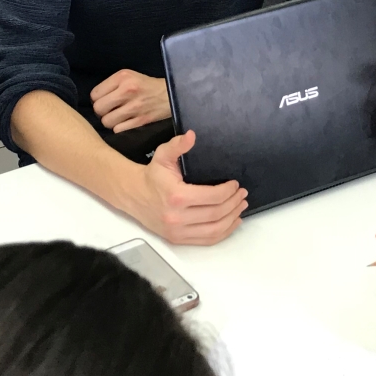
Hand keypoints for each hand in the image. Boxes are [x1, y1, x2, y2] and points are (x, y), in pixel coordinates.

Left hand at [91, 70, 170, 132]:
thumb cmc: (147, 86)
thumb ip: (112, 85)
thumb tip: (95, 100)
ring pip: (107, 121)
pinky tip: (126, 123)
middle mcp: (127, 91)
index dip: (98, 100)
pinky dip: (120, 128)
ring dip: (111, 121)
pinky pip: (118, 130)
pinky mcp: (141, 121)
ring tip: (118, 117)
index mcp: (122, 77)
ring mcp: (134, 107)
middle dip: (102, 112)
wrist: (171, 95)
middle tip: (110, 111)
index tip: (105, 101)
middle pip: (98, 109)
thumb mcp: (129, 76)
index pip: (94, 95)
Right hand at [122, 130, 247, 245]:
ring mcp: (177, 231)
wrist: (133, 195)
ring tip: (240, 206)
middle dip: (234, 203)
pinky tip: (232, 222)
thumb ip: (178, 145)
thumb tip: (192, 135)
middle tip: (242, 194)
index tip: (235, 184)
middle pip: (216, 214)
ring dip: (232, 218)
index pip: (212, 197)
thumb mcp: (163, 155)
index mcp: (176, 196)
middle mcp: (176, 217)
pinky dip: (224, 232)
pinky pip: (207, 240)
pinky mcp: (178, 239)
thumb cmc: (152, 175)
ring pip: (215, 230)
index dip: (228, 191)